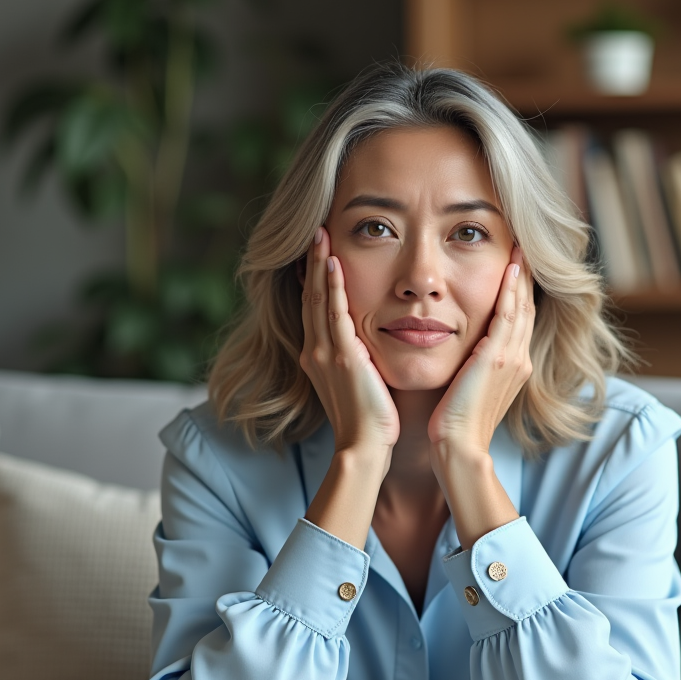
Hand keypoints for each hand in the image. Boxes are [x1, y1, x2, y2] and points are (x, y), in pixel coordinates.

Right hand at [300, 227, 400, 455]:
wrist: (365, 447)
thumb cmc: (370, 421)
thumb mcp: (359, 382)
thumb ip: (359, 359)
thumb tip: (369, 343)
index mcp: (318, 357)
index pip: (314, 308)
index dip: (315, 279)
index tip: (319, 254)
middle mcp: (315, 351)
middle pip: (310, 296)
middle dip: (312, 264)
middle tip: (315, 233)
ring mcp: (325, 353)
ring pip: (318, 299)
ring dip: (319, 265)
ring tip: (320, 236)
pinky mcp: (341, 357)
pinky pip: (334, 314)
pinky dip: (332, 287)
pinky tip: (333, 264)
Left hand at [428, 246, 534, 454]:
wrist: (459, 447)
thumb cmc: (456, 424)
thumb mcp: (470, 388)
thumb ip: (473, 367)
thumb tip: (465, 354)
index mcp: (515, 367)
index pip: (520, 320)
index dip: (520, 292)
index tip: (516, 267)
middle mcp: (520, 359)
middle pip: (527, 308)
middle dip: (525, 278)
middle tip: (524, 248)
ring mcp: (512, 358)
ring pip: (521, 307)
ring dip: (521, 276)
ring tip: (521, 249)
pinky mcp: (497, 358)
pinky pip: (508, 315)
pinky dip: (510, 290)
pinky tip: (510, 269)